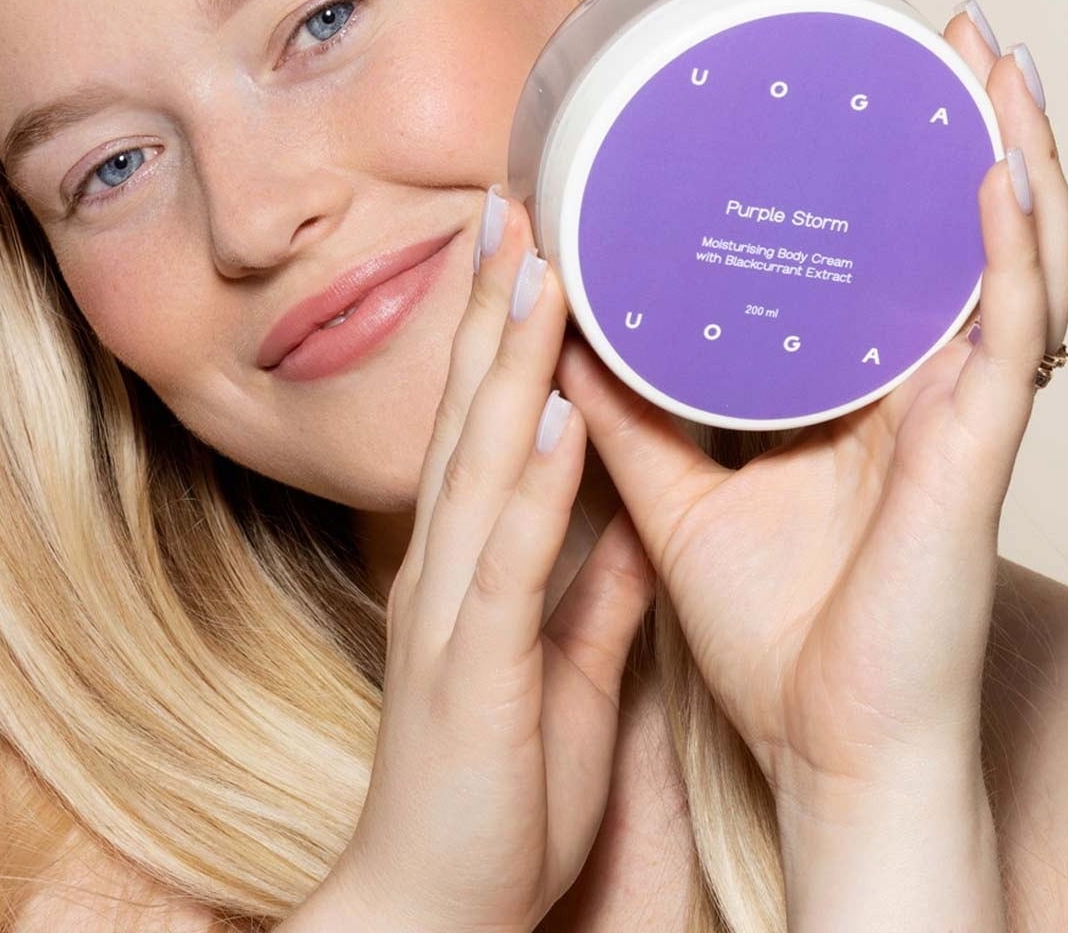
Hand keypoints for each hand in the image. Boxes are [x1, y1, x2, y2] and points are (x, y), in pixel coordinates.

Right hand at [331, 198, 655, 932]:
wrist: (434, 898)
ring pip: (483, 458)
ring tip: (538, 266)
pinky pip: (509, 556)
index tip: (533, 248)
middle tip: (519, 204)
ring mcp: (450, 604)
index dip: (506, 332)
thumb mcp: (562, 663)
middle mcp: (448, 559)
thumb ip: (592, 583)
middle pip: (474, 410)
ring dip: (509, 360)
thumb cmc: (496, 782)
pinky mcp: (471, 661)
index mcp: (471, 557)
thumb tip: (633, 509)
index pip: (488, 421)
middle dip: (497, 306)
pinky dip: (533, 479)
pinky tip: (553, 412)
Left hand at [554, 12, 1067, 807]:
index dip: (874, 183)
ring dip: (1003, 155)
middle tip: (935, 41)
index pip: (877, 266)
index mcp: (858, 402)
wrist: (827, 747)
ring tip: (981, 60)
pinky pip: (1007, 334)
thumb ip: (630, 417)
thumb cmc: (777, 635)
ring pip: (1006, 261)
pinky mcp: (972, 458)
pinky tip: (994, 174)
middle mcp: (917, 393)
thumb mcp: (680, 499)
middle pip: (951, 240)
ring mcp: (954, 418)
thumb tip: (563, 338)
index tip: (837, 96)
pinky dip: (1009, 249)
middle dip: (954, 135)